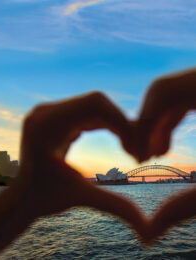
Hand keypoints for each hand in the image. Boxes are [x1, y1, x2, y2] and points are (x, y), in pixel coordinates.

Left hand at [14, 91, 146, 235]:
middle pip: (95, 102)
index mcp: (45, 124)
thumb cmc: (44, 199)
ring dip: (115, 123)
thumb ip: (114, 206)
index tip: (135, 150)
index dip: (122, 123)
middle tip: (136, 151)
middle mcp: (45, 111)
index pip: (94, 105)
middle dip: (121, 123)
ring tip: (128, 147)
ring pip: (93, 105)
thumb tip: (148, 232)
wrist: (22, 197)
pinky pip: (85, 111)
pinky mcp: (54, 116)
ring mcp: (48, 112)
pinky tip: (115, 139)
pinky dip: (104, 123)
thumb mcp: (80, 197)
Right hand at [131, 68, 195, 242]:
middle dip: (147, 124)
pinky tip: (170, 145)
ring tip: (156, 153)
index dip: (143, 123)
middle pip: (164, 90)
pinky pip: (184, 99)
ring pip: (173, 94)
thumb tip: (148, 233)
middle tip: (144, 156)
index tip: (139, 155)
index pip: (164, 91)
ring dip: (158, 124)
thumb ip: (189, 207)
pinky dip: (171, 120)